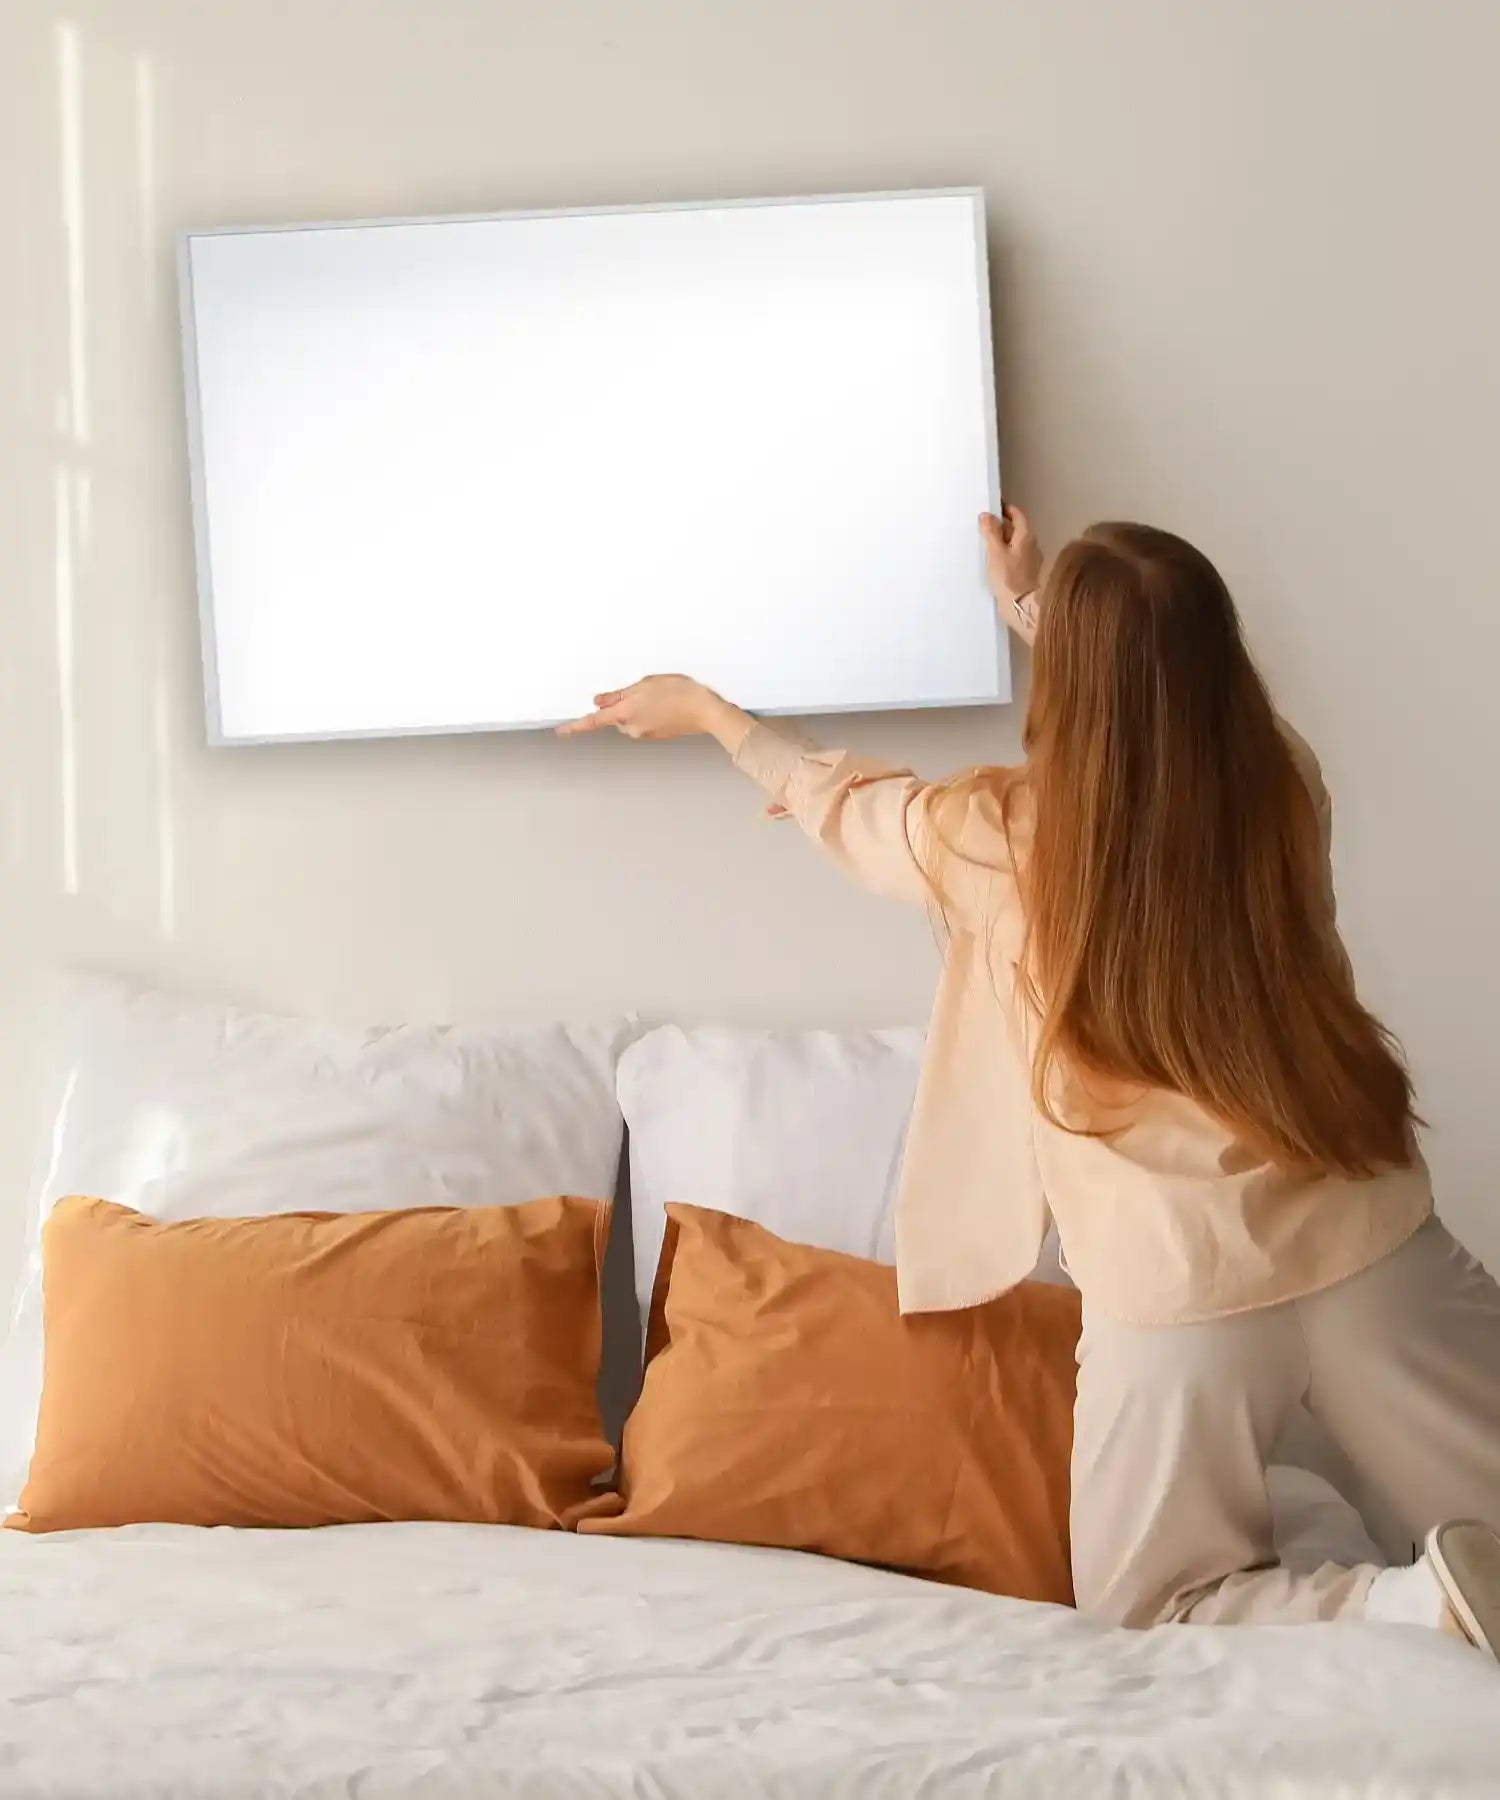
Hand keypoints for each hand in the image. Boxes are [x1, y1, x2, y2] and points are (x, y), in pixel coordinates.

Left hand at [556, 675, 732, 741]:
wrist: (706, 711)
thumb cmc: (679, 693)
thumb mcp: (645, 684)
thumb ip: (618, 695)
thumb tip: (598, 701)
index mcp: (625, 713)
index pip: (593, 722)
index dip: (575, 726)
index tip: (561, 731)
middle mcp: (632, 727)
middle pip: (615, 717)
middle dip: (622, 705)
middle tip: (643, 689)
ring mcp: (645, 733)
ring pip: (630, 718)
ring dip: (638, 707)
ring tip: (661, 694)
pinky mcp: (656, 735)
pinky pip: (644, 722)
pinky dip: (649, 712)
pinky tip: (666, 703)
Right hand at [980, 504, 1043, 642]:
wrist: (1020, 606)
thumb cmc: (1008, 578)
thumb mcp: (995, 552)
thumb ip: (991, 532)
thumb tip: (987, 516)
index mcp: (1026, 537)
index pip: (1018, 515)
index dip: (1006, 510)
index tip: (995, 508)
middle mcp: (1032, 546)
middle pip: (1017, 530)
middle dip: (1003, 526)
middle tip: (987, 526)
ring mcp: (1031, 561)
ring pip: (1016, 545)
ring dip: (1004, 542)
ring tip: (988, 545)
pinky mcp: (1026, 574)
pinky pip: (1016, 558)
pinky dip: (1006, 556)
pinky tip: (996, 563)